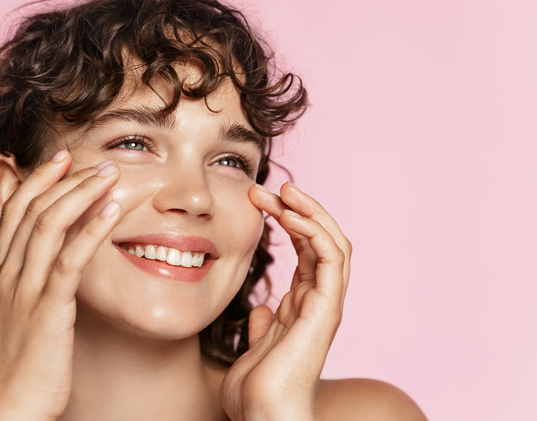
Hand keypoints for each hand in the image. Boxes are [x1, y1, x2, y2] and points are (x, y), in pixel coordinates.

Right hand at [0, 152, 121, 420]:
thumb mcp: (11, 320)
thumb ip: (21, 289)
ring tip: (109, 174)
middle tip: (92, 159)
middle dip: (62, 178)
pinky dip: (91, 229)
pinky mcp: (47, 310)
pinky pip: (69, 259)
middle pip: (30, 208)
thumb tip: (37, 270)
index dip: (37, 181)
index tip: (61, 161)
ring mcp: (24, 290)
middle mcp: (6, 275)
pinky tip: (112, 211)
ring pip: (48, 224)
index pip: (14, 212)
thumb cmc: (17, 370)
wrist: (8, 410)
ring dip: (80, 192)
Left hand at [220, 182, 351, 420]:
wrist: (262, 416)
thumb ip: (264, 326)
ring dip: (309, 212)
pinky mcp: (326, 310)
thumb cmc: (257, 389)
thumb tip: (262, 308)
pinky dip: (315, 232)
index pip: (307, 250)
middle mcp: (318, 302)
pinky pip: (330, 260)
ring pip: (333, 243)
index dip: (289, 221)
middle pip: (321, 241)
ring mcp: (325, 305)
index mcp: (303, 306)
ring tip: (284, 191)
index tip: (262, 200)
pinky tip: (291, 216)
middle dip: (298, 209)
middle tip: (270, 188)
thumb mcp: (255, 347)